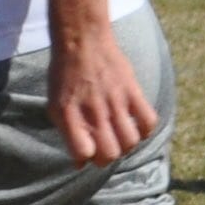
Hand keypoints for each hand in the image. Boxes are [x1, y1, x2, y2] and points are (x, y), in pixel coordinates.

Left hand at [46, 25, 161, 165]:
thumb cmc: (66, 75)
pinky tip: (135, 125)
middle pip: (110, 153)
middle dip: (107, 157)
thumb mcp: (55, 104)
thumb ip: (67, 133)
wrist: (82, 41)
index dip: (85, 158)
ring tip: (119, 136)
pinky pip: (149, 121)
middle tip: (104, 147)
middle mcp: (93, 110)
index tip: (86, 150)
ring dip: (126, 145)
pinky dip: (145, 129)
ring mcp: (115, 101)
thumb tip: (80, 163)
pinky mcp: (132, 91)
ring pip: (130, 141)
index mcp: (69, 114)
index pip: (83, 153)